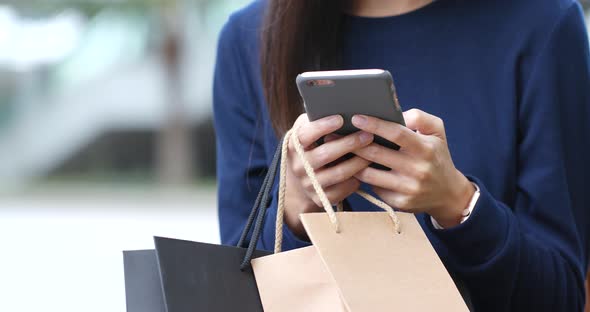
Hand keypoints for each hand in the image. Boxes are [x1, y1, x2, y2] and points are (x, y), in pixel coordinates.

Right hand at [285, 114, 372, 237]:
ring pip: (339, 173)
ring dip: (359, 161)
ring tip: (374, 151)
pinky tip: (366, 170)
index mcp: (294, 144)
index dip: (322, 126)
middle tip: (369, 135)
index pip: (305, 134)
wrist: (302, 178)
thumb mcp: (311, 129)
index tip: (341, 118)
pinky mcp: (321, 198)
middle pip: (326, 154)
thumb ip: (323, 118)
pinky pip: (343, 190)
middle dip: (349, 143)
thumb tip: (350, 106)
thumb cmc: (314, 144)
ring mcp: (309, 183)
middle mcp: (299, 165)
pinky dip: (357, 179)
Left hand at [351, 109, 474, 227]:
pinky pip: (374, 188)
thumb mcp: (437, 132)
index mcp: (425, 148)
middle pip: (377, 153)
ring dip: (352, 163)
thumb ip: (419, 117)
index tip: (356, 118)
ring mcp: (408, 189)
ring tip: (341, 152)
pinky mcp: (400, 203)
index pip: (396, 133)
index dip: (374, 125)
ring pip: (370, 174)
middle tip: (337, 135)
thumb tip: (396, 113)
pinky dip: (363, 179)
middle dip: (354, 143)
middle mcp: (418, 170)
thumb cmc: (436, 156)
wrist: (448, 194)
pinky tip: (353, 170)